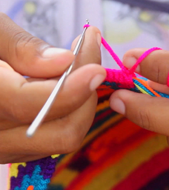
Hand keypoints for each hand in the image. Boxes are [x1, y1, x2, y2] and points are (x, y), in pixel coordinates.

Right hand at [0, 13, 105, 162]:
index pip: (32, 105)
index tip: (96, 64)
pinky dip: (69, 110)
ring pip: (64, 137)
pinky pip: (57, 135)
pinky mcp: (18, 145)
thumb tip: (65, 62)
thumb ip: (23, 50)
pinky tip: (63, 83)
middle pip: (62, 132)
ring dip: (81, 101)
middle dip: (85, 94)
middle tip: (88, 55)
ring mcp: (6, 147)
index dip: (72, 87)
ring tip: (78, 65)